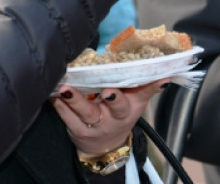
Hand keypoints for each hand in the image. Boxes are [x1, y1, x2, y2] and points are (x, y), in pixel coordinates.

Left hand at [50, 80, 167, 155]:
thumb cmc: (120, 115)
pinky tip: (54, 93)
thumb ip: (147, 86)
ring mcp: (95, 125)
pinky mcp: (77, 130)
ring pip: (86, 113)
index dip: (141, 90)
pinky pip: (67, 117)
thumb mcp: (137, 103)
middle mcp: (114, 118)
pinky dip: (60, 105)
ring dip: (76, 100)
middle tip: (107, 90)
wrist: (105, 145)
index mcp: (130, 108)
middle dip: (112, 98)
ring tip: (66, 88)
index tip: (138, 82)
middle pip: (114, 108)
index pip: (138, 97)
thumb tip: (165, 74)